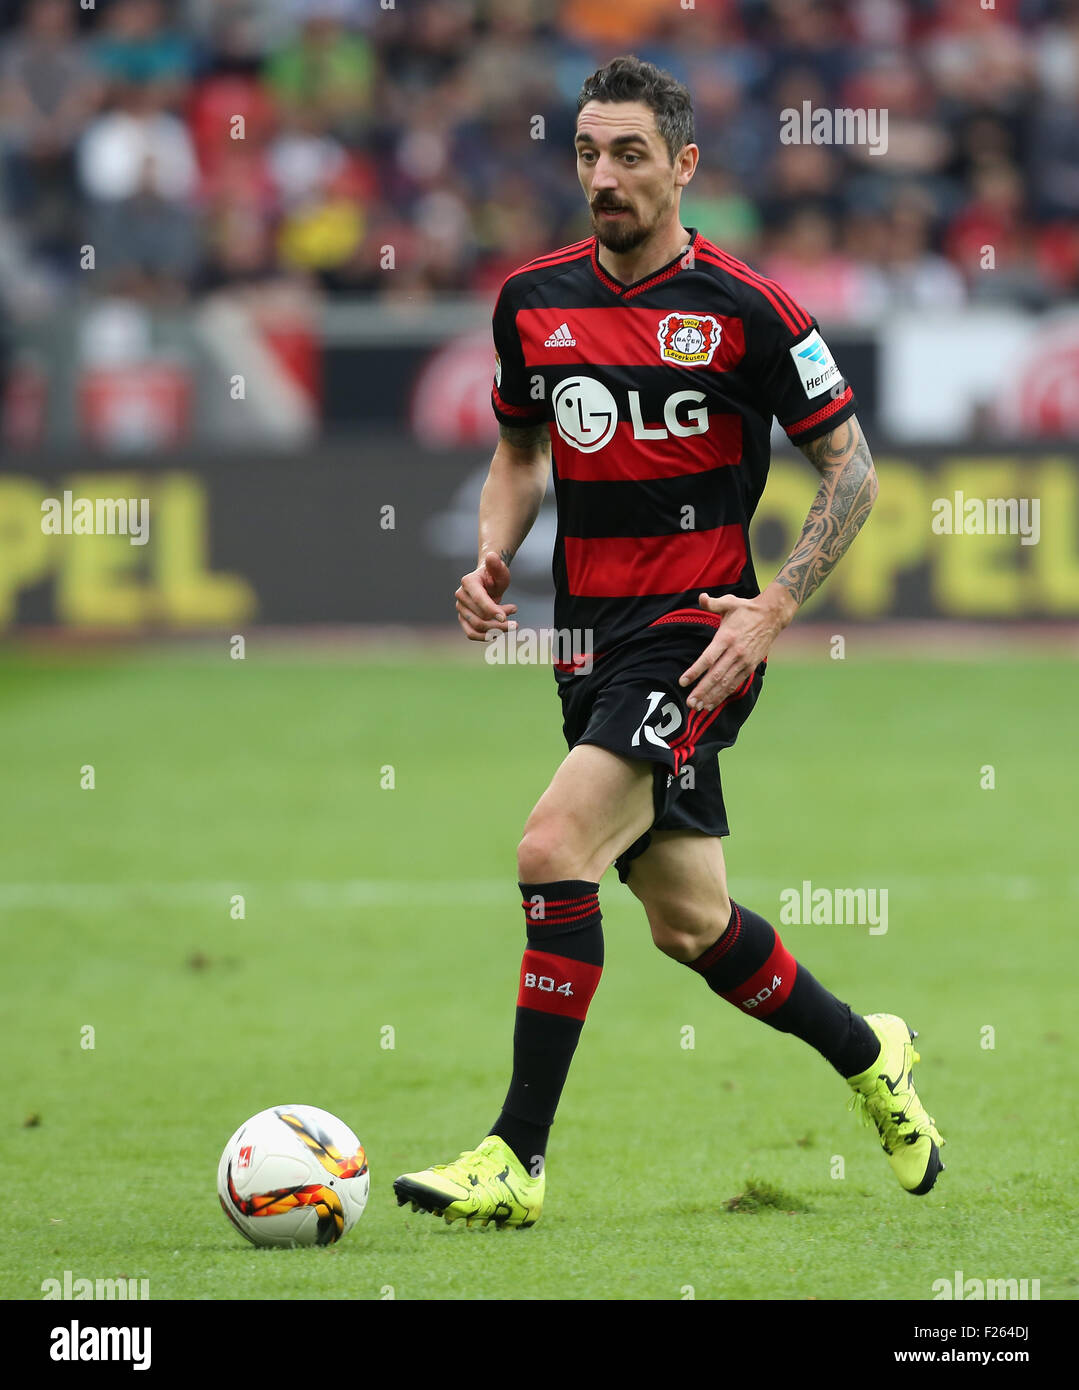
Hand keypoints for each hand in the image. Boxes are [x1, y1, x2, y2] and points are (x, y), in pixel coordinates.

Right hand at [455, 550, 517, 640]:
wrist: (489, 583)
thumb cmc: (495, 576)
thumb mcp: (500, 570)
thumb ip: (497, 565)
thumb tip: (492, 556)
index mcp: (468, 582)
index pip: (479, 600)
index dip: (492, 610)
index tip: (506, 618)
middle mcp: (461, 596)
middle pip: (480, 617)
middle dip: (500, 621)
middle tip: (515, 614)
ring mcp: (460, 609)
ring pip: (477, 627)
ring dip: (497, 629)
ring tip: (512, 623)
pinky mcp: (463, 619)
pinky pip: (472, 634)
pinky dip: (487, 636)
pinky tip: (500, 632)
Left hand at [678, 587, 793, 709]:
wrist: (772, 616)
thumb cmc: (746, 609)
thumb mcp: (729, 602)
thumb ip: (713, 603)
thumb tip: (701, 597)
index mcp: (727, 637)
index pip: (708, 658)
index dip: (695, 671)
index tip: (683, 682)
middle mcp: (735, 652)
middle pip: (716, 675)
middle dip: (702, 690)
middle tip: (690, 703)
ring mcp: (744, 661)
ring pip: (726, 683)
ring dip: (712, 696)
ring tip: (699, 707)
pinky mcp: (750, 666)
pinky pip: (735, 684)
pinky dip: (724, 694)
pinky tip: (713, 702)